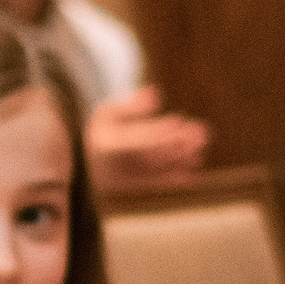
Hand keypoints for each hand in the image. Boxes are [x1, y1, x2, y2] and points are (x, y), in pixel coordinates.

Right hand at [87, 85, 209, 190]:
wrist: (82, 163)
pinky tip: (191, 175)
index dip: (157, 130)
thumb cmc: (100, 131)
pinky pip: (152, 185)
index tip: (178, 120)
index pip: (135, 137)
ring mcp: (122, 179)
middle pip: (149, 153)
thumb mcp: (107, 112)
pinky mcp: (130, 189)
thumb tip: (155, 94)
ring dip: (179, 160)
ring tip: (201, 148)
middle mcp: (114, 165)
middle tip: (202, 133)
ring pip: (154, 170)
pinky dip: (171, 180)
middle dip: (176, 143)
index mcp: (106, 144)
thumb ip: (131, 105)